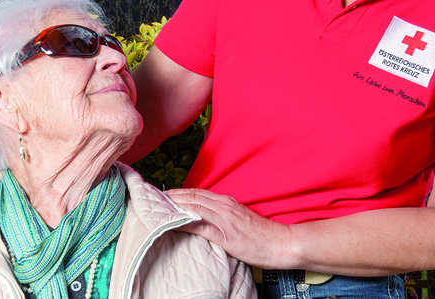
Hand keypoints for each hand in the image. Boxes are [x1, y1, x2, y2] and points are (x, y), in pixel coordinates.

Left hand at [166, 187, 290, 268]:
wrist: (280, 243)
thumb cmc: (261, 234)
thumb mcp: (239, 219)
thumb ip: (223, 215)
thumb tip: (205, 216)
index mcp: (226, 201)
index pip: (197, 193)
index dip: (179, 192)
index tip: (164, 193)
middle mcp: (223, 205)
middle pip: (191, 196)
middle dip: (171, 195)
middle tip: (154, 196)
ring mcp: (224, 218)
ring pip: (193, 206)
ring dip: (174, 205)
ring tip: (158, 205)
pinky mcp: (224, 234)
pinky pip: (200, 225)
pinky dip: (184, 221)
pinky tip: (172, 222)